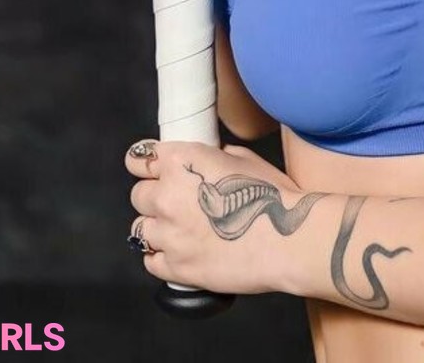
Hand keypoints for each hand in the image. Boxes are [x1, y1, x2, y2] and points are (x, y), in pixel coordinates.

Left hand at [124, 137, 327, 295]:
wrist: (286, 239)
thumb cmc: (271, 196)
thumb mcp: (243, 158)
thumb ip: (213, 155)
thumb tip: (206, 160)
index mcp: (181, 162)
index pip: (138, 158)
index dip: (145, 163)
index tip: (150, 169)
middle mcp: (167, 196)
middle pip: (137, 194)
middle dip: (154, 195)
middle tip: (175, 201)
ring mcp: (168, 235)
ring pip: (139, 229)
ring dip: (157, 227)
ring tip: (180, 229)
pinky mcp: (175, 268)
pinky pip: (150, 261)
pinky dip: (161, 256)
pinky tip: (180, 251)